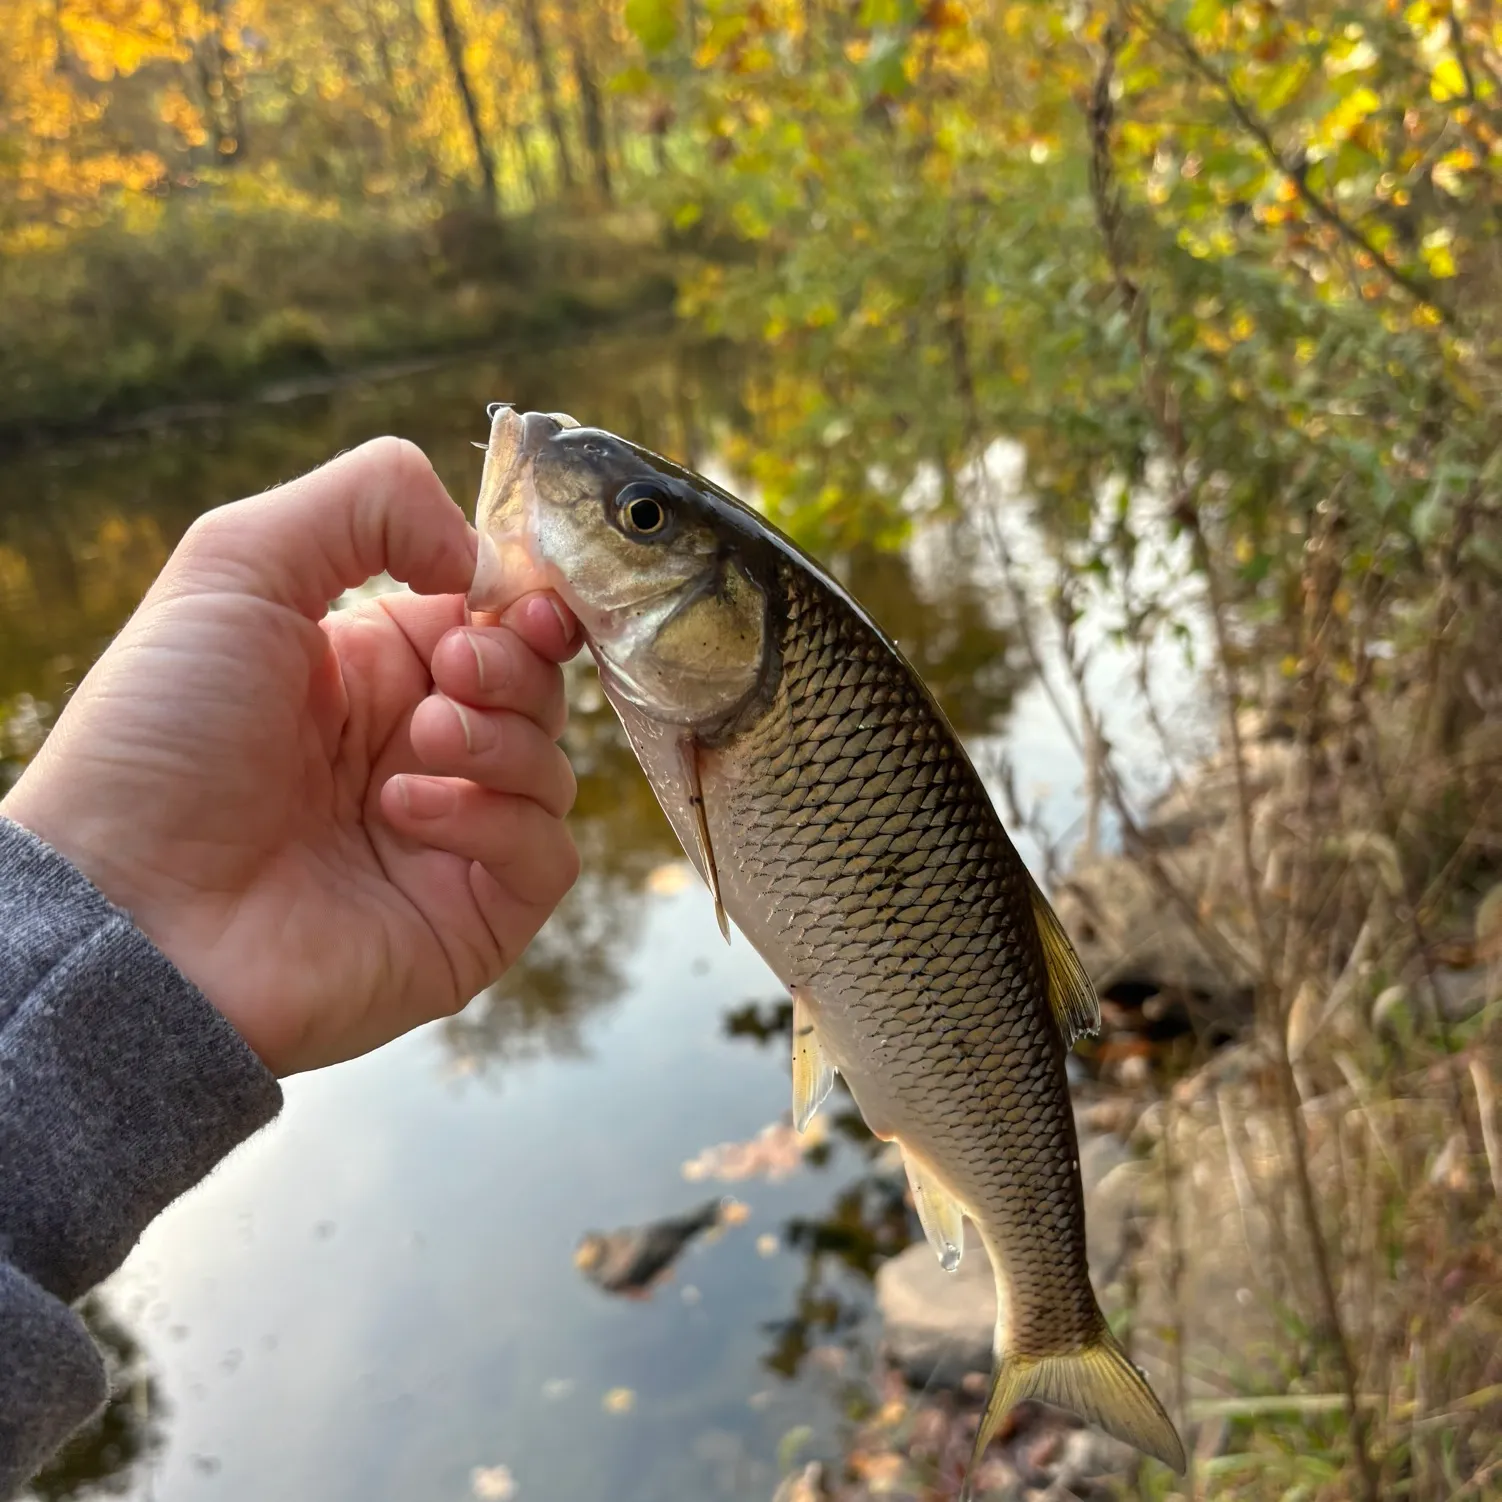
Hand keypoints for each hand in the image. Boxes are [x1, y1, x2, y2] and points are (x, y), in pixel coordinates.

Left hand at [1, 438, 581, 1074]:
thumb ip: (370, 502)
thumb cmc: (159, 737)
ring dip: (500, 738)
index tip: (513, 595)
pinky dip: (494, 820)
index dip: (521, 601)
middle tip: (450, 672)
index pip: (494, 622)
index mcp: (374, 671)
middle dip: (514, 663)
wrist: (128, 910)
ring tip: (419, 743)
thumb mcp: (237, 564)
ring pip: (553, 766)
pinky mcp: (471, 916)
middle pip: (538, 687)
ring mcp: (449, 837)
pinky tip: (406, 811)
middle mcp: (417, 749)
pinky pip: (544, 854)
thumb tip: (484, 556)